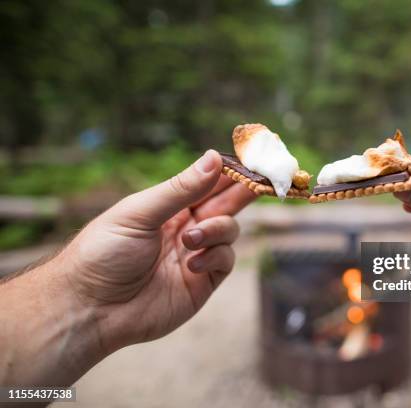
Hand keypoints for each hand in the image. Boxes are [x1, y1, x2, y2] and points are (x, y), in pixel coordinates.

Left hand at [0, 150, 255, 386]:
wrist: (91, 308)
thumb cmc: (104, 253)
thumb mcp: (140, 213)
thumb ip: (181, 189)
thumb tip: (214, 157)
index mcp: (168, 205)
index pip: (206, 181)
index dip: (228, 170)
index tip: (250, 158)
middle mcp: (186, 226)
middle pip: (226, 203)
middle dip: (243, 191)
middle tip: (262, 180)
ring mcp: (196, 253)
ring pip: (229, 230)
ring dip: (216, 229)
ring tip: (190, 240)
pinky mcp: (203, 282)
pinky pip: (225, 260)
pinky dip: (215, 256)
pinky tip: (191, 265)